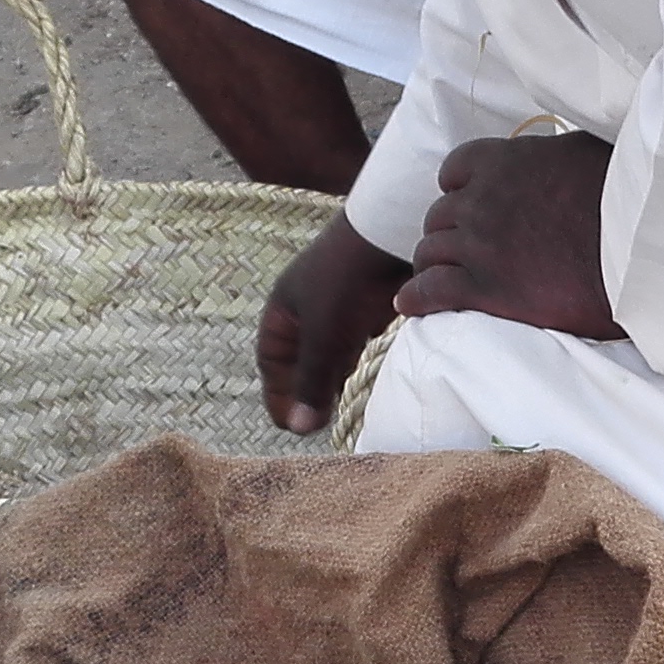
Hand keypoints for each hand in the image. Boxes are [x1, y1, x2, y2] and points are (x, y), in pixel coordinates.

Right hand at [259, 219, 414, 434]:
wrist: (391, 234)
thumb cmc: (346, 281)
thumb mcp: (324, 335)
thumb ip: (313, 381)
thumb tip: (297, 428)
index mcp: (284, 312)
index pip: (273, 361)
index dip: (278, 394)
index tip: (288, 427)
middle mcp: (307, 311)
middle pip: (301, 362)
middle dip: (307, 393)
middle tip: (315, 428)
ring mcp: (338, 310)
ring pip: (330, 357)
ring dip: (333, 383)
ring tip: (340, 414)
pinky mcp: (367, 310)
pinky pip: (357, 347)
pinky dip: (358, 368)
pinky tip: (366, 385)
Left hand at [396, 133, 623, 339]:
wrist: (639, 255)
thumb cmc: (627, 203)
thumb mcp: (589, 151)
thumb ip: (556, 154)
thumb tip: (559, 153)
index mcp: (505, 162)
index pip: (455, 170)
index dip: (459, 190)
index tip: (469, 205)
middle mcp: (482, 199)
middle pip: (440, 216)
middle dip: (448, 233)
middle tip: (464, 253)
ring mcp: (479, 245)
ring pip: (431, 253)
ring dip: (434, 266)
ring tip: (440, 282)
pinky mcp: (485, 289)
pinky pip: (431, 291)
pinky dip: (417, 299)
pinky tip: (410, 306)